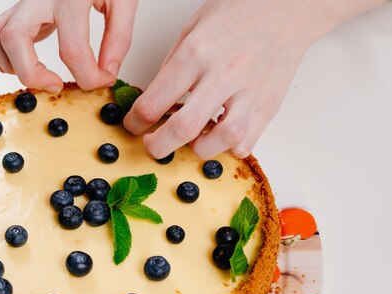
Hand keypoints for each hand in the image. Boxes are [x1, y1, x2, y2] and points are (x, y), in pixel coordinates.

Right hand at [0, 0, 138, 92]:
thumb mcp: (123, 1)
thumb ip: (118, 38)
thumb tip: (106, 73)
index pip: (72, 49)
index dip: (88, 76)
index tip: (100, 81)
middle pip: (15, 39)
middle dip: (32, 73)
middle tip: (56, 85)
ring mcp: (26, 0)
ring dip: (12, 64)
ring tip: (40, 75)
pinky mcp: (19, 6)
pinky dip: (7, 56)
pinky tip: (30, 61)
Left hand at [124, 0, 329, 158]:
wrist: (289, 6)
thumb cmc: (239, 12)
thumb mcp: (192, 29)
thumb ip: (172, 67)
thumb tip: (154, 100)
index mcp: (196, 53)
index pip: (154, 101)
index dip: (136, 122)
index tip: (134, 125)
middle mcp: (223, 74)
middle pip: (183, 128)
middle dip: (158, 146)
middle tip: (152, 146)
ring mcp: (249, 92)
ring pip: (220, 141)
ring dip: (198, 148)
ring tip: (191, 139)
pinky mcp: (269, 106)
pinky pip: (246, 142)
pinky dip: (228, 147)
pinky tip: (219, 135)